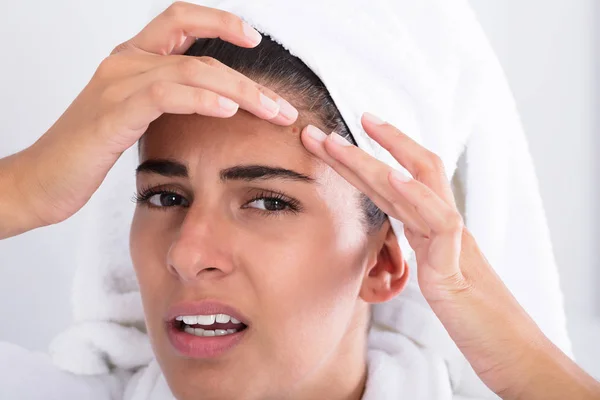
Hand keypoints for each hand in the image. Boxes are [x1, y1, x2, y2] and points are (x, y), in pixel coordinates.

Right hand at [2, 2, 297, 237]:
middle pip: (199, 54)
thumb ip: (166, 100)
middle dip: (248, 79)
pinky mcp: (113, 112)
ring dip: (239, 92)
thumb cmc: (88, 152)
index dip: (219, 21)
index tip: (253, 39)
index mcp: (132, 59)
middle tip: (282, 107)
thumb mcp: (133, 117)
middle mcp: (125, 62)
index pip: (180, 21)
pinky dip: (201, 99)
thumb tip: (210, 104)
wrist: (41, 180)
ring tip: (272, 112)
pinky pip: (165, 94)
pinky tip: (227, 110)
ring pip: (191, 71)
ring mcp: (117, 84)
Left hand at [300, 113, 599, 399]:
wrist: (512, 352)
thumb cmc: (474, 318)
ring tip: (340, 142)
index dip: (369, 160)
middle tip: (319, 133)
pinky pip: (441, 225)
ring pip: (418, 188)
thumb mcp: (437, 278)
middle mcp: (443, 229)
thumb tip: (396, 240)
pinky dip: (419, 197)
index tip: (337, 143)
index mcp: (433, 232)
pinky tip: (396, 177)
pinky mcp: (456, 271)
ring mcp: (452, 245)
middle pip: (402, 175)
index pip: (399, 186)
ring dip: (375, 162)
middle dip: (360, 151)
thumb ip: (421, 253)